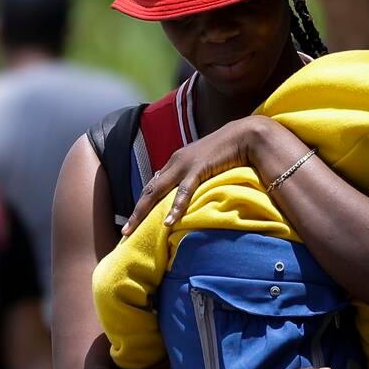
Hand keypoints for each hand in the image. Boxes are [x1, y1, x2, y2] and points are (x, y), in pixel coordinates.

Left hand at [122, 117, 276, 235]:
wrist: (243, 135)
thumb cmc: (227, 152)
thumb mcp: (205, 166)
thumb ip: (195, 179)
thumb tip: (190, 197)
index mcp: (175, 163)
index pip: (153, 186)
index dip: (142, 204)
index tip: (134, 221)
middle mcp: (175, 162)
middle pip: (148, 190)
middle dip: (135, 212)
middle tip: (124, 232)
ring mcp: (185, 165)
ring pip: (157, 191)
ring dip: (142, 212)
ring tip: (132, 230)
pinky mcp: (198, 168)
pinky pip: (184, 191)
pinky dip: (175, 207)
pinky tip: (168, 222)